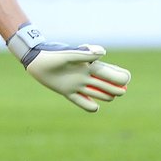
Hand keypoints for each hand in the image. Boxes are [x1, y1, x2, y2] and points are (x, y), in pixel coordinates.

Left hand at [6, 24, 130, 111]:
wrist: (36, 60)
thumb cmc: (53, 55)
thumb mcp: (69, 55)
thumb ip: (85, 54)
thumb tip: (103, 53)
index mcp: (91, 66)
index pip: (113, 72)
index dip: (122, 77)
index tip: (125, 80)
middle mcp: (87, 75)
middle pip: (109, 85)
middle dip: (117, 89)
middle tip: (119, 91)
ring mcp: (78, 85)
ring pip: (99, 94)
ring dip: (106, 96)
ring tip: (109, 97)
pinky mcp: (68, 92)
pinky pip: (82, 102)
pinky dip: (90, 106)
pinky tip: (94, 107)